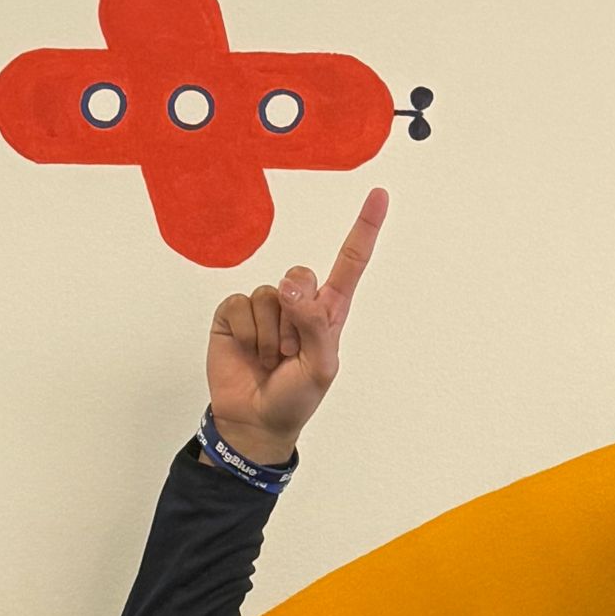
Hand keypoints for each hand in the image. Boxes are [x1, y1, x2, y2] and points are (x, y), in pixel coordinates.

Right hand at [205, 188, 387, 460]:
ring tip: (270, 358)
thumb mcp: (320, 367)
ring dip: (270, 335)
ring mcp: (266, 306)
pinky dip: (246, 333)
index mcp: (329, 311)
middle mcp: (299, 301)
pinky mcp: (235, 313)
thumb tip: (289, 286)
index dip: (364, 229)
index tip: (379, 195)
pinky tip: (249, 352)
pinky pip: (240, 305)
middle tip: (291, 353)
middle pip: (300, 276)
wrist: (255, 420)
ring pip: (269, 295)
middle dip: (295, 319)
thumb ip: (314, 325)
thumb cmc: (296, 397)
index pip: (350, 263)